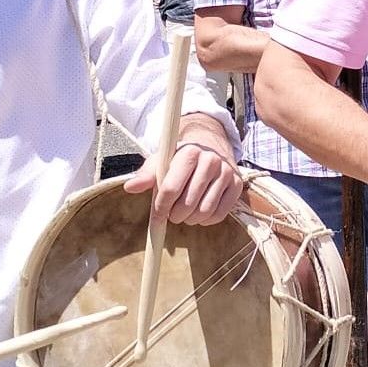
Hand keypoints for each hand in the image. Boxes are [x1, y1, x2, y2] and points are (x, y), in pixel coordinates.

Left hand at [124, 118, 242, 224]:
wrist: (211, 146)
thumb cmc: (181, 158)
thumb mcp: (162, 161)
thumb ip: (146, 175)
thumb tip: (130, 187)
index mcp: (189, 152)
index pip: (171, 189)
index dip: (160, 207)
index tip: (157, 215)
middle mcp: (211, 160)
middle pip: (188, 203)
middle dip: (175, 215)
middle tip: (172, 214)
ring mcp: (226, 172)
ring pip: (204, 211)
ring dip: (191, 219)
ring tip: (185, 213)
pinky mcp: (237, 185)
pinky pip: (220, 214)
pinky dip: (207, 220)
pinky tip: (200, 212)